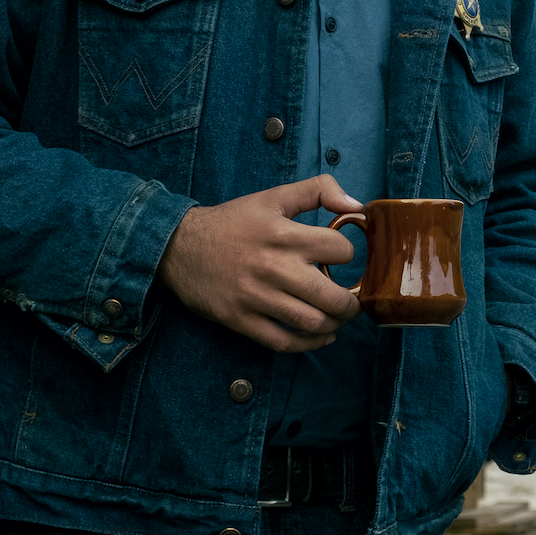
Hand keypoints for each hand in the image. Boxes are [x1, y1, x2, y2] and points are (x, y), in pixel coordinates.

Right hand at [158, 176, 364, 351]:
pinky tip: (321, 336)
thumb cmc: (232, 222)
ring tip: (337, 318)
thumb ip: (318, 190)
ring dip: (334, 325)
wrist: (180, 247)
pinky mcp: (241, 320)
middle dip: (351, 303)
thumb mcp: (274, 196)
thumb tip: (355, 204)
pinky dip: (308, 344)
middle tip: (353, 301)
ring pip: (312, 323)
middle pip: (332, 296)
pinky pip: (283, 341)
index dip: (349, 253)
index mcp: (284, 235)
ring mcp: (256, 297)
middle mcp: (273, 268)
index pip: (340, 250)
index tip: (343, 258)